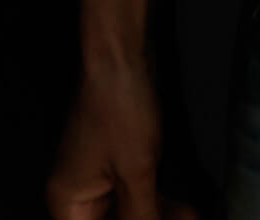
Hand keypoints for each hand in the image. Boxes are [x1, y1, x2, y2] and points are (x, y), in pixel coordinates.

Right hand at [46, 61, 198, 219]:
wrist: (122, 56)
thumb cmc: (120, 108)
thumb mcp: (136, 173)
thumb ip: (141, 217)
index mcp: (68, 204)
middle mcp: (77, 194)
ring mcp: (96, 176)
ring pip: (126, 212)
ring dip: (158, 216)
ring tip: (190, 218)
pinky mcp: (116, 160)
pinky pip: (134, 192)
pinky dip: (157, 201)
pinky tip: (185, 209)